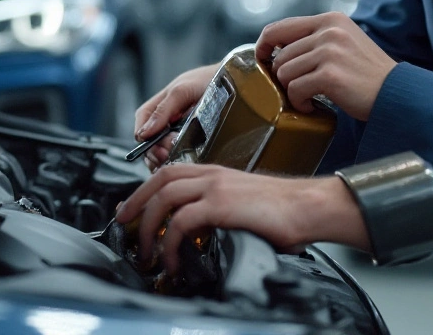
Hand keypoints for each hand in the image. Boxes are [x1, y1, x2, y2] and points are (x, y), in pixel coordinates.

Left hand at [114, 164, 369, 273]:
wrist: (309, 206)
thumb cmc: (286, 210)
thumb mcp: (245, 202)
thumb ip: (220, 209)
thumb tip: (203, 232)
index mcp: (217, 171)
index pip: (170, 172)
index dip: (146, 189)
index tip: (134, 207)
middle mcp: (213, 174)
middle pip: (160, 181)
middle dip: (136, 203)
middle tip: (124, 226)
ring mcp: (215, 187)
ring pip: (164, 200)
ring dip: (148, 228)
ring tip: (147, 253)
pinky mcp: (220, 205)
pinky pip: (180, 222)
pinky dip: (169, 243)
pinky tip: (173, 260)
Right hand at [133, 64, 216, 169]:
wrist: (237, 82)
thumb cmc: (209, 80)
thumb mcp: (182, 91)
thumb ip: (163, 110)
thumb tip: (143, 133)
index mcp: (160, 106)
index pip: (142, 123)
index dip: (143, 137)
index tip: (153, 146)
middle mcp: (168, 121)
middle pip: (150, 142)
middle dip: (154, 151)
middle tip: (166, 155)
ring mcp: (180, 132)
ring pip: (163, 152)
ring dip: (165, 160)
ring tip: (175, 160)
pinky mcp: (195, 142)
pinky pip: (182, 155)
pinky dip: (179, 162)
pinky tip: (184, 164)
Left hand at [257, 12, 395, 121]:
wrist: (396, 93)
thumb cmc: (368, 73)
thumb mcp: (344, 42)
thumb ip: (315, 39)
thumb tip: (277, 50)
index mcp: (329, 20)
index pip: (279, 28)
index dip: (264, 45)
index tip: (263, 60)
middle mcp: (329, 31)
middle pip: (280, 55)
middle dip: (283, 77)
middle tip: (298, 89)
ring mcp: (329, 52)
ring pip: (284, 73)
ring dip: (291, 91)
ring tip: (308, 98)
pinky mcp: (330, 75)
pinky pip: (295, 90)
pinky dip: (299, 103)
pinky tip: (312, 106)